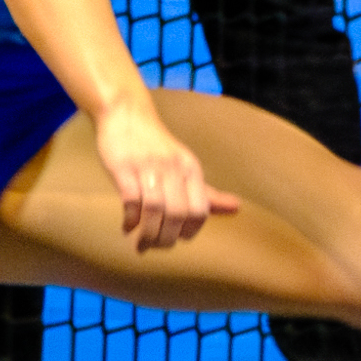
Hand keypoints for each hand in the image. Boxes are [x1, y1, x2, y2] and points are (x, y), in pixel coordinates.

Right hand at [92, 100, 216, 253]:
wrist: (126, 114)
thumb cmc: (156, 147)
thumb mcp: (185, 166)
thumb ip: (207, 192)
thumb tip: (237, 209)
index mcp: (191, 170)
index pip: (200, 211)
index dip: (189, 232)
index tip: (176, 238)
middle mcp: (173, 168)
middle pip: (178, 214)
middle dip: (166, 239)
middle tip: (156, 246)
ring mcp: (148, 167)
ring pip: (154, 210)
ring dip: (148, 234)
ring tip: (141, 243)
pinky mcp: (123, 167)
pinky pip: (130, 200)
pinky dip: (130, 220)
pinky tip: (127, 226)